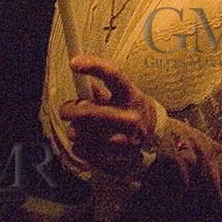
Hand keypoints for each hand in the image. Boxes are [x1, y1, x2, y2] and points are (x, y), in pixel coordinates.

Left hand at [58, 55, 158, 174]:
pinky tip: (86, 141)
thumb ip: (102, 85)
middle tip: (66, 110)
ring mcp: (124, 140)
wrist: (154, 139)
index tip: (73, 62)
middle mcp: (130, 117)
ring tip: (81, 128)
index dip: (93, 66)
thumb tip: (80, 72)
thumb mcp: (124, 94)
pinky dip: (78, 145)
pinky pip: (81, 149)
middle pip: (87, 111)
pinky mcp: (115, 158)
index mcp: (132, 95)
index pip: (113, 75)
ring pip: (80, 133)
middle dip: (69, 110)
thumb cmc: (131, 110)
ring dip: (74, 129)